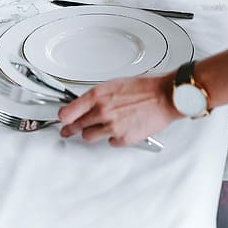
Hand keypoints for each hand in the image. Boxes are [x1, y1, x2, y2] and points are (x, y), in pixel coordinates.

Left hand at [58, 74, 181, 146]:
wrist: (165, 96)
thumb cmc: (146, 88)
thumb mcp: (115, 84)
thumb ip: (99, 96)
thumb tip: (89, 104)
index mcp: (98, 95)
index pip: (68, 112)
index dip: (63, 117)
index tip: (62, 119)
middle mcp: (102, 111)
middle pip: (76, 126)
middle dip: (70, 129)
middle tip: (67, 132)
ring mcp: (112, 127)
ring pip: (89, 137)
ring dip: (92, 133)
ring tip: (98, 129)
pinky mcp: (123, 138)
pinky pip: (110, 142)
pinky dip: (113, 137)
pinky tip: (119, 130)